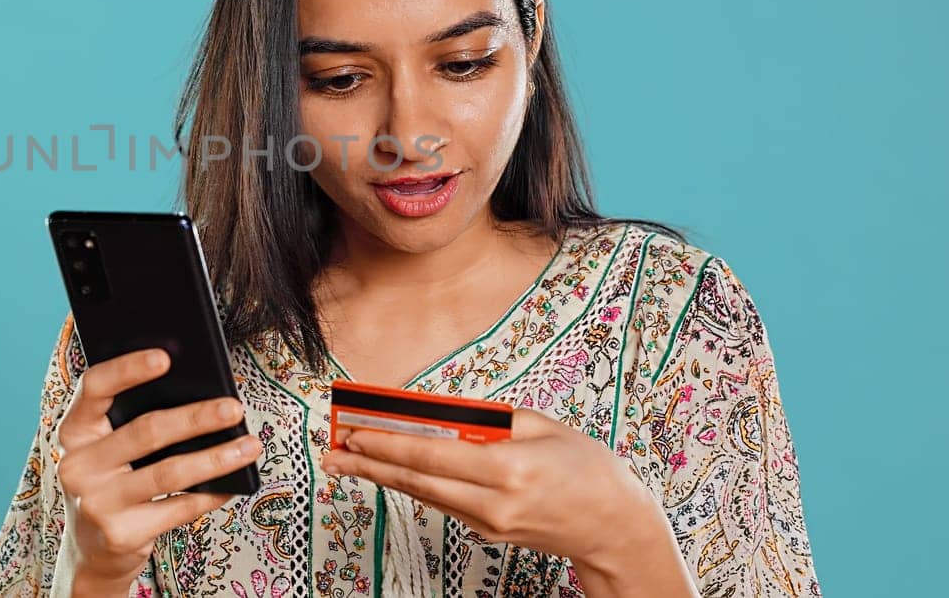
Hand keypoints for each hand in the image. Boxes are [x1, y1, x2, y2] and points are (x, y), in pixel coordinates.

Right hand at [52, 348, 263, 590]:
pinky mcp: (121, 534)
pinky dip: (211, 494)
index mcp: (73, 432)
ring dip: (216, 457)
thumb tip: (199, 394)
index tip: (165, 358)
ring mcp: (97, 503)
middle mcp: (78, 466)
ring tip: (250, 445)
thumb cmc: (111, 484)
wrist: (93, 553)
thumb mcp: (106, 451)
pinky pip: (179, 508)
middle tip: (234, 407)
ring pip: (169, 472)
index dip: (127, 369)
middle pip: (145, 430)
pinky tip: (233, 483)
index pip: (94, 388)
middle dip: (196, 417)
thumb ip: (131, 423)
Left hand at [320, 408, 694, 590]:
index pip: (431, 454)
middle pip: (416, 480)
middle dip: (369, 464)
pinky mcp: (488, 532)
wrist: (615, 525)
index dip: (387, 443)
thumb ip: (489, 421)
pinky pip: (443, 502)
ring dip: (382, 475)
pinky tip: (390, 471)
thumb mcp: (541, 426)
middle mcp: (492, 501)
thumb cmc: (586, 467)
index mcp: (507, 469)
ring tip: (345, 460)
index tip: (355, 432)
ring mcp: (488, 522)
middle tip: (333, 451)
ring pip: (423, 494)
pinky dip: (415, 483)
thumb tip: (440, 415)